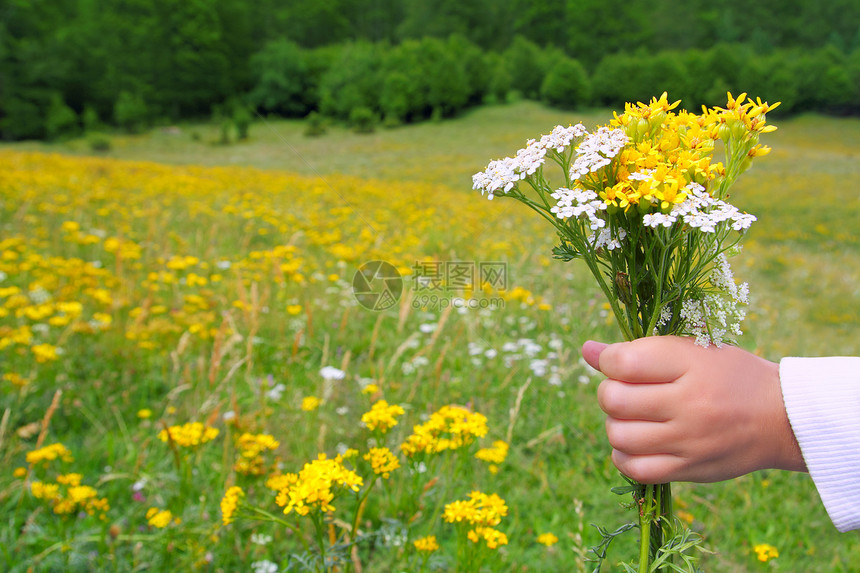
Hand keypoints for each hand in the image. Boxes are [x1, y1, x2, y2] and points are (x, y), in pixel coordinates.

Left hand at [582, 336, 805, 483]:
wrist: (782, 418)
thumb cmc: (730, 375)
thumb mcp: (692, 350)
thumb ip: (638, 350)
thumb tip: (586, 350)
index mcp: (690, 363)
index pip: (623, 362)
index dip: (609, 360)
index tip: (620, 363)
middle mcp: (689, 403)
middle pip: (614, 400)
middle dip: (609, 392)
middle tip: (626, 391)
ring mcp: (689, 440)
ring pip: (619, 436)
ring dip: (616, 424)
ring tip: (634, 417)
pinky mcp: (690, 469)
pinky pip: (635, 469)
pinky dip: (625, 455)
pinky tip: (637, 443)